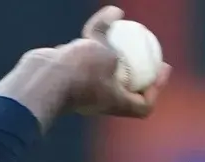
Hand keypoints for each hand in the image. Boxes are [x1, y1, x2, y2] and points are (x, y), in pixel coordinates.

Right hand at [57, 5, 171, 117]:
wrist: (42, 81)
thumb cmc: (78, 71)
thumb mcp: (103, 50)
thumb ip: (109, 33)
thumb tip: (116, 11)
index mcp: (115, 103)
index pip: (143, 106)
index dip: (156, 90)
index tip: (162, 69)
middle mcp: (100, 101)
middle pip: (125, 91)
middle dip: (138, 74)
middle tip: (149, 54)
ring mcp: (83, 90)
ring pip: (104, 73)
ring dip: (115, 57)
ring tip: (123, 36)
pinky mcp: (68, 77)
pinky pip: (86, 61)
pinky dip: (94, 45)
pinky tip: (98, 22)